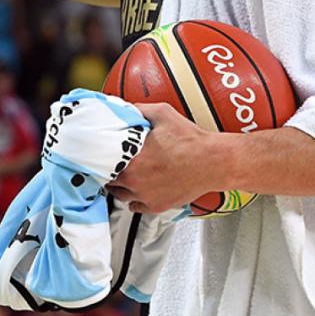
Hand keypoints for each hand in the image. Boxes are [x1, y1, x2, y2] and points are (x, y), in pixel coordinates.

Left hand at [109, 103, 225, 214]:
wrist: (214, 162)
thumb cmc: (191, 141)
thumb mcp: (163, 113)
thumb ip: (139, 110)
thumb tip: (127, 109)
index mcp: (132, 160)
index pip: (102, 162)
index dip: (101, 156)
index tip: (103, 152)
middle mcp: (135, 182)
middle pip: (108, 179)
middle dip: (110, 169)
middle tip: (117, 161)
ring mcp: (145, 197)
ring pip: (119, 195)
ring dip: (120, 185)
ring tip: (128, 173)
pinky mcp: (157, 206)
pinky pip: (135, 206)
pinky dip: (135, 198)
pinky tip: (140, 187)